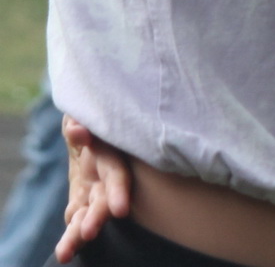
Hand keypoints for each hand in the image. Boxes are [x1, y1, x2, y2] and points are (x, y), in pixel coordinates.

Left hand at [57, 116, 130, 262]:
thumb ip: (83, 121)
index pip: (118, 175)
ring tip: (64, 255)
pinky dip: (71, 229)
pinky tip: (64, 251)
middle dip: (97, 217)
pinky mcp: (82, 194)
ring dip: (78, 233)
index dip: (119, 192)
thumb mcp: (87, 111)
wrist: (90, 120)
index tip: (119, 211)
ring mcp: (94, 186)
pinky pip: (77, 213)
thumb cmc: (93, 111)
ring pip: (89, 212)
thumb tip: (75, 130)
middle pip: (104, 199)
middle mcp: (106, 175)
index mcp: (112, 155)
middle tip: (88, 233)